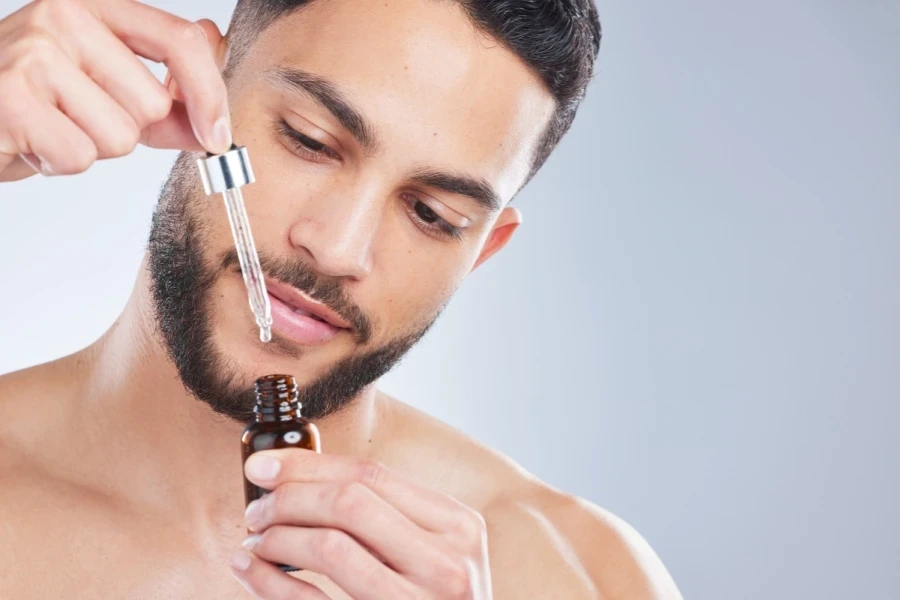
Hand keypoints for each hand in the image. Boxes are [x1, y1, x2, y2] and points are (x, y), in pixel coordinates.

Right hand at [0, 0, 230, 181]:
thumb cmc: (36, 101)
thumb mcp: (107, 89)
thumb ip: (166, 95)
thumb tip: (215, 115)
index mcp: (94, 6)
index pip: (180, 40)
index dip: (210, 93)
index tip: (217, 134)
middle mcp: (63, 16)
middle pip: (152, 104)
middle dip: (126, 129)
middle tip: (78, 116)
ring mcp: (35, 53)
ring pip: (121, 136)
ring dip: (92, 147)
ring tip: (53, 126)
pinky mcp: (14, 96)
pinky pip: (81, 156)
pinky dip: (60, 163)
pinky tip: (33, 140)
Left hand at [232, 449, 492, 599]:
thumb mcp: (432, 553)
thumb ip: (385, 517)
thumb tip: (294, 477)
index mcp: (458, 526)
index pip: (372, 475)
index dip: (308, 465)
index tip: (264, 466)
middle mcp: (445, 563)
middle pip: (349, 502)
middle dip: (289, 498)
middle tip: (258, 509)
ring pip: (330, 545)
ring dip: (278, 536)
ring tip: (258, 540)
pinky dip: (269, 582)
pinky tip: (252, 570)